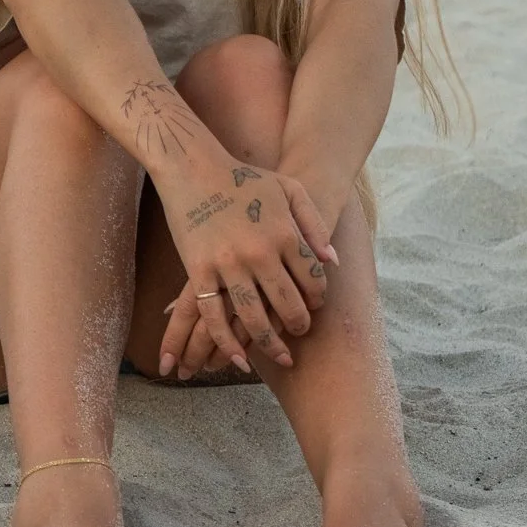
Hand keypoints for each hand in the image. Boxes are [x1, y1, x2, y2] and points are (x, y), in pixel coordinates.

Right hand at [157, 164, 337, 379]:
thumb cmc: (244, 178)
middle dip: (298, 324)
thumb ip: (314, 224)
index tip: (315, 304)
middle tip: (300, 331)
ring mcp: (228, 264)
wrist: (193, 167)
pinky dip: (227, 342)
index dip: (318, 297)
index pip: (313, 278)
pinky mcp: (199, 271)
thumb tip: (333, 262)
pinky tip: (239, 359)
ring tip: (281, 354)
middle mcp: (260, 252)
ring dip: (269, 343)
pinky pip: (214, 316)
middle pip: (288, 304)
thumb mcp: (289, 189)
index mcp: (285, 233)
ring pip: (254, 318)